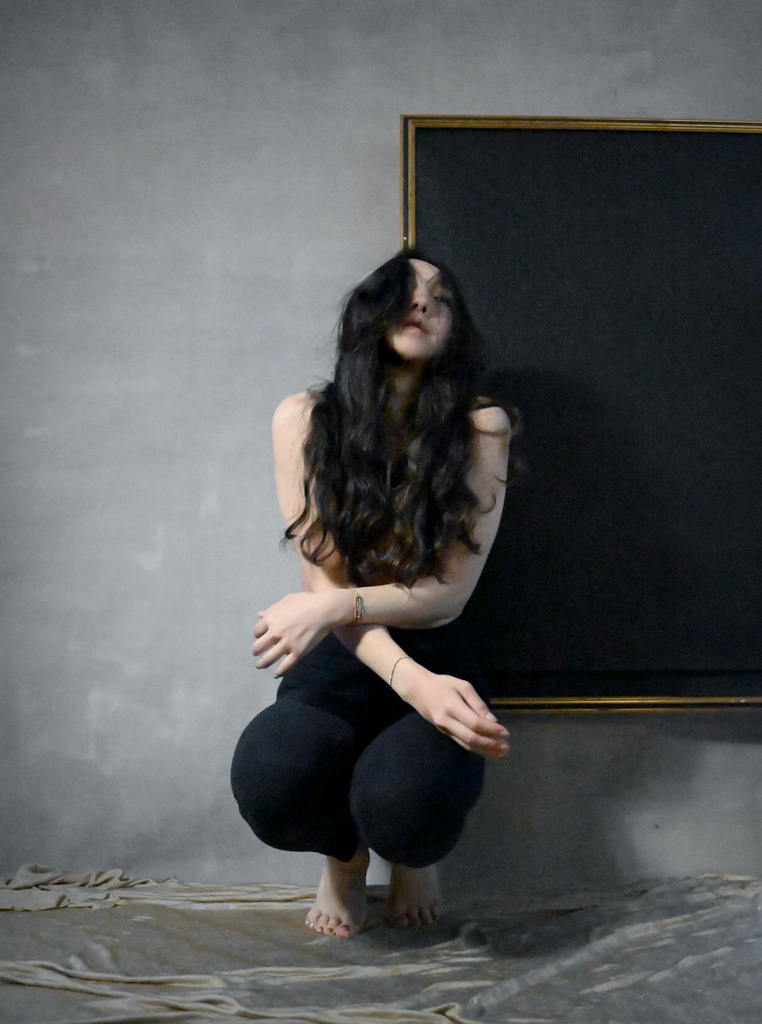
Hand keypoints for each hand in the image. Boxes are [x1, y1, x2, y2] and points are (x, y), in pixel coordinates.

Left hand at [252, 590, 346, 675]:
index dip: (258, 634)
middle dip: (256, 650)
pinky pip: (285, 666)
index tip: (261, 636)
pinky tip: (276, 674)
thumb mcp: (286, 600)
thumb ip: (272, 609)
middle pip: (258, 647)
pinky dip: (279, 672)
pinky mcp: (298, 652)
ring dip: (262, 664)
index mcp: (271, 619)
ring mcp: (286, 644)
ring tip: (259, 666)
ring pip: (268, 659)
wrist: (325, 609)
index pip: (257, 632)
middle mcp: (275, 633)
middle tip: (256, 652)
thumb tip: (260, 615)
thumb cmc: (306, 601)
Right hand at [391, 662, 509, 759]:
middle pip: (471, 738)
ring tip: (501, 754)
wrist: (417, 689)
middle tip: (506, 747)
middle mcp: (447, 721)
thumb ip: (477, 703)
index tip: (506, 732)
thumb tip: (492, 720)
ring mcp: (444, 729)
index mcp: (452, 706)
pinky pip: (462, 743)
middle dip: (490, 744)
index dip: (491, 730)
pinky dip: (476, 749)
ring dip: (485, 751)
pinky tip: (487, 750)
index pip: (475, 724)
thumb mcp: (462, 685)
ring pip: (466, 745)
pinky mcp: (444, 732)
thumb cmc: (442, 684)